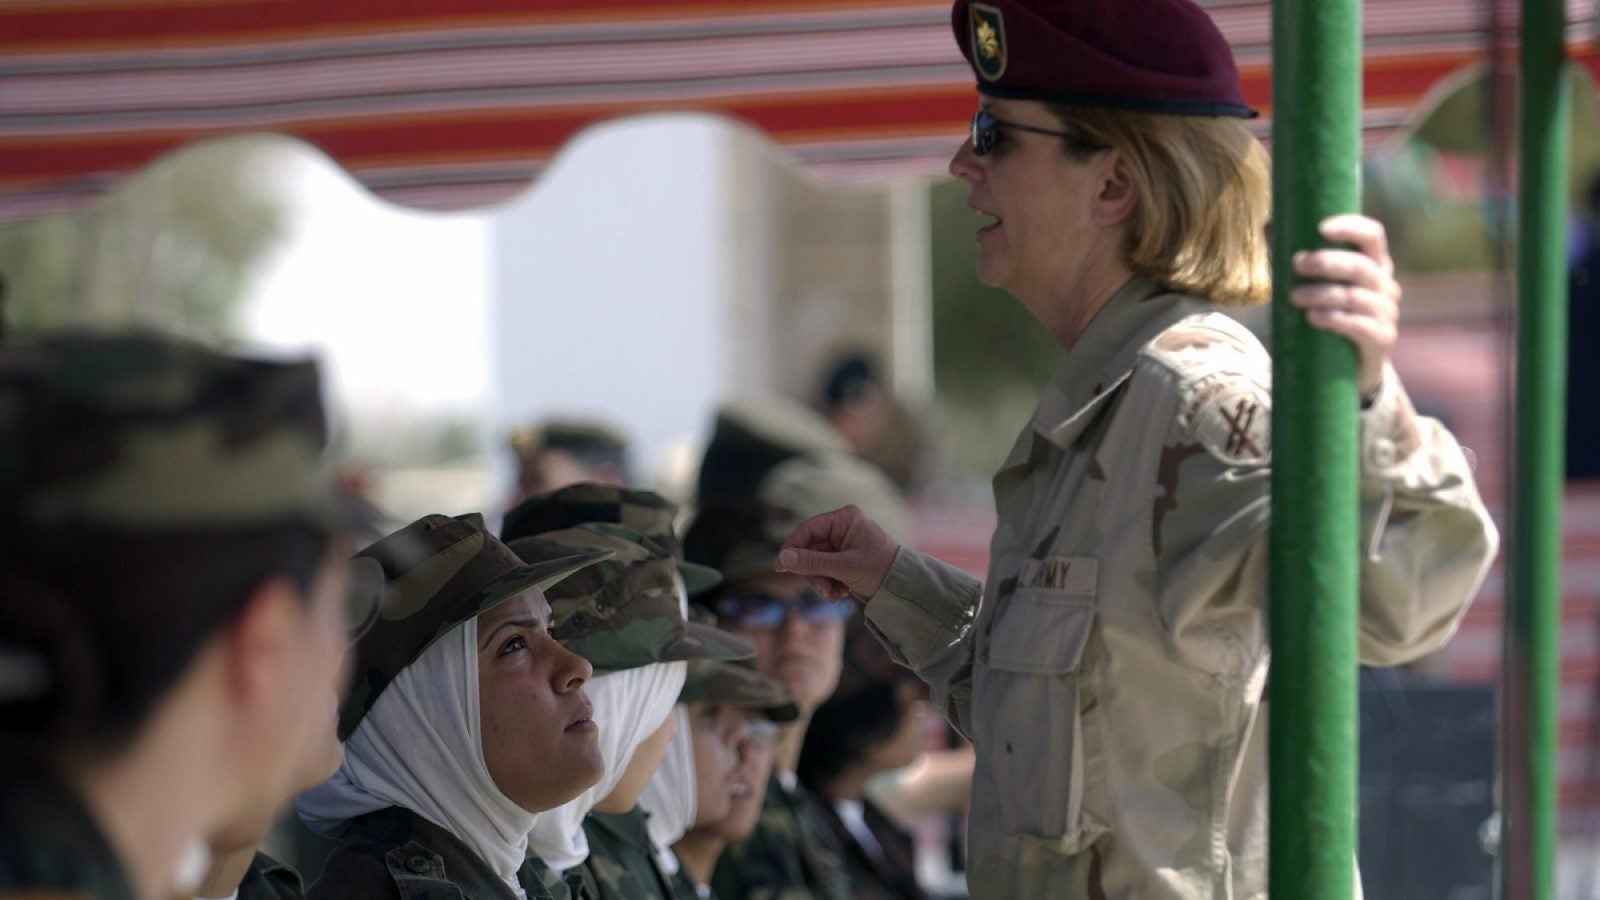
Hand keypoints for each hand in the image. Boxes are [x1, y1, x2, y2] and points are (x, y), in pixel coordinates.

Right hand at [776, 505, 899, 601]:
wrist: (904, 587)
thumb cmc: (881, 570)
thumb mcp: (845, 567)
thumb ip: (813, 563)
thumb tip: (783, 559)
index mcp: (844, 519)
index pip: (808, 529)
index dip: (792, 547)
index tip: (781, 567)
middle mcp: (841, 527)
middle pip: (809, 549)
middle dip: (814, 573)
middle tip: (824, 591)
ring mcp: (841, 543)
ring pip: (815, 563)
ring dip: (822, 582)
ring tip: (836, 595)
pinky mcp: (842, 559)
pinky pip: (824, 570)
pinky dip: (829, 584)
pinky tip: (842, 593)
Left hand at [1290, 213, 1400, 396]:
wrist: (1350, 365)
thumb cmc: (1330, 312)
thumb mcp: (1316, 283)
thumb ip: (1296, 256)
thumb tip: (1269, 225)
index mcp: (1373, 263)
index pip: (1372, 235)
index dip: (1351, 228)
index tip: (1321, 228)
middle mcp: (1385, 284)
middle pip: (1361, 267)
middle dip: (1327, 263)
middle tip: (1296, 265)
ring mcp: (1386, 312)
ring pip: (1356, 297)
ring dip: (1322, 294)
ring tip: (1294, 297)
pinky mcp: (1382, 338)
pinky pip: (1360, 326)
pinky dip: (1334, 319)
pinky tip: (1313, 318)